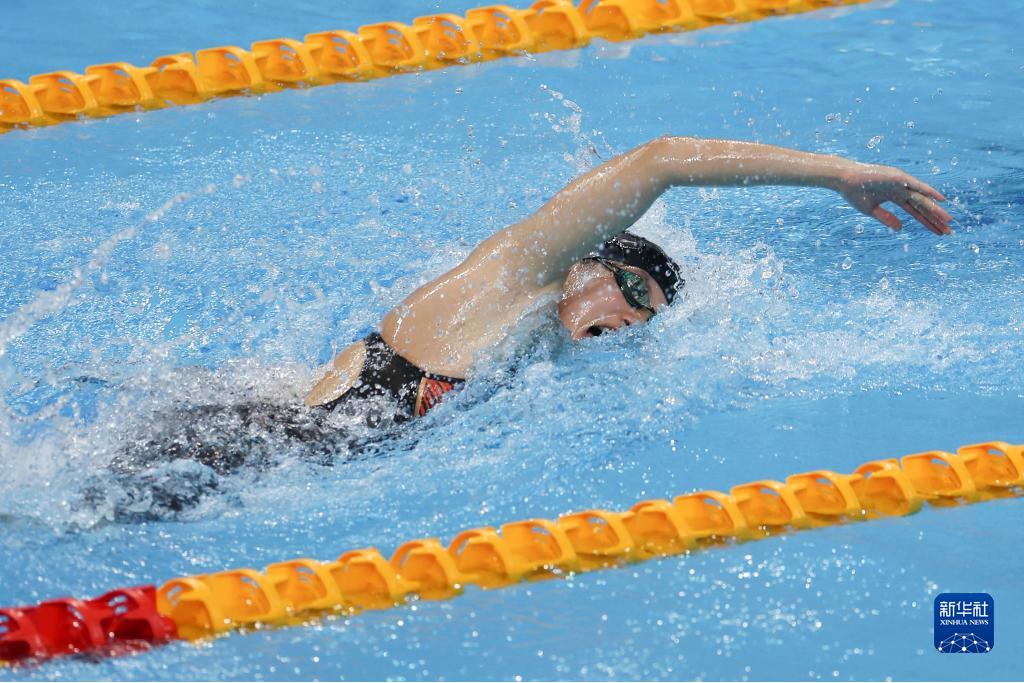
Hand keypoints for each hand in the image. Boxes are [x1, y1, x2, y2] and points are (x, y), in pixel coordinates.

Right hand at [833, 162, 951, 234]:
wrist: (844, 180)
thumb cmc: (854, 193)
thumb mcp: (871, 210)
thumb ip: (886, 218)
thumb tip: (901, 228)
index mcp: (895, 198)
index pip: (916, 213)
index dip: (928, 223)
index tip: (939, 233)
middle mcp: (902, 190)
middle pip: (923, 207)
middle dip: (936, 219)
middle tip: (949, 231)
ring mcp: (901, 183)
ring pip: (923, 198)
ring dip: (936, 209)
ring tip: (948, 220)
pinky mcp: (898, 178)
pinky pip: (917, 186)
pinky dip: (929, 191)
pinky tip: (940, 199)